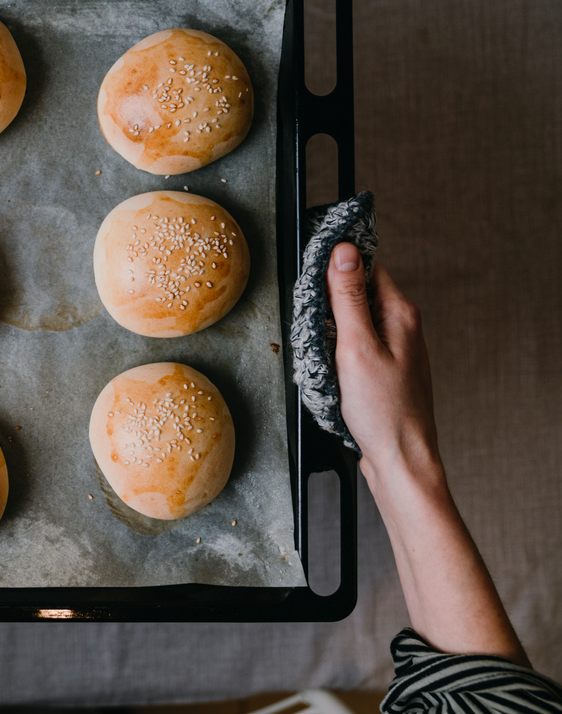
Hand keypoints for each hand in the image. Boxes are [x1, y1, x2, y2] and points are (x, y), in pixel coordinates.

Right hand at [327, 241, 527, 664]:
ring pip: (355, 321)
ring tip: (317, 351)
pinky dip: (336, 352)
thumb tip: (343, 251)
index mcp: (400, 314)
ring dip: (331, 329)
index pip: (367, 266)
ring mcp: (396, 351)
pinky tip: (327, 371)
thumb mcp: (356, 348)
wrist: (401, 461)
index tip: (311, 264)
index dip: (337, 262)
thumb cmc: (382, 411)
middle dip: (329, 300)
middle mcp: (403, 328)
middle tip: (310, 320)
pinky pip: (355, 347)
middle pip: (360, 292)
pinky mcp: (385, 373)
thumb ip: (348, 298)